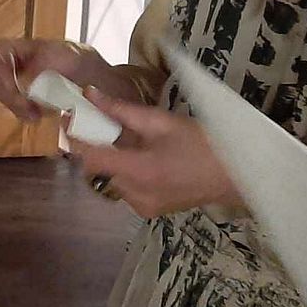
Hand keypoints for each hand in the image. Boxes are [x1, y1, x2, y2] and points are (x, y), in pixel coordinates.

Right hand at [0, 38, 138, 122]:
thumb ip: (47, 60)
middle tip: (26, 106)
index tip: (17, 88)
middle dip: (4, 94)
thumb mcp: (72, 55)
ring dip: (15, 106)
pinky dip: (24, 114)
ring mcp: (21, 84)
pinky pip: (15, 109)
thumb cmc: (90, 65)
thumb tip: (25, 77)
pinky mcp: (29, 102)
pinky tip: (41, 115)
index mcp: (26, 48)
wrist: (108, 87)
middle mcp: (18, 65)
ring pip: (0, 96)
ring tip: (37, 114)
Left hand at [68, 88, 240, 216]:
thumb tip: (91, 95)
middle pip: (98, 170)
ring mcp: (143, 207)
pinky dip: (126, 171)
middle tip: (99, 122)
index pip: (90, 157)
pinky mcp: (150, 211)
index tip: (67, 119)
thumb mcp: (163, 122)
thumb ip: (123, 111)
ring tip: (128, 139)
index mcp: (139, 172)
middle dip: (95, 146)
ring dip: (111, 159)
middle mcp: (136, 195)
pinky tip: (143, 157)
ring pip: (110, 180)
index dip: (74, 138)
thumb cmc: (205, 144)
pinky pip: (125, 189)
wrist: (239, 175)